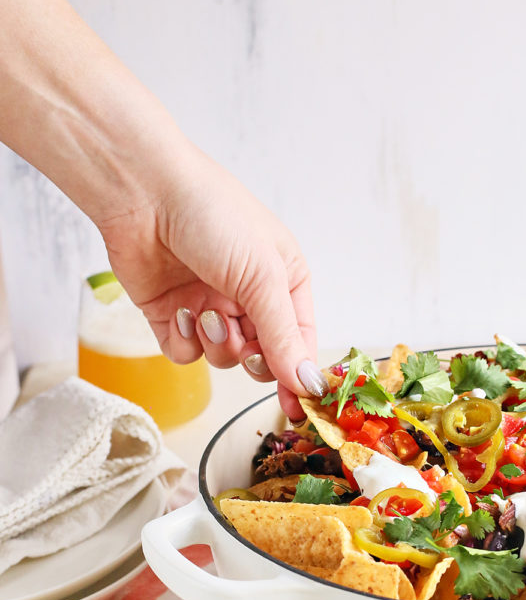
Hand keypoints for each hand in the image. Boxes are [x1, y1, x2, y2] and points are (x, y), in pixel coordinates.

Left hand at [96, 146, 325, 419]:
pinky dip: (183, 340)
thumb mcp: (263, 277)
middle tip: (246, 348)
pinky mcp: (171, 315)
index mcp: (284, 281)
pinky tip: (178, 311)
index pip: (300, 342)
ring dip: (216, 344)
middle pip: (263, 357)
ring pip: (224, 360)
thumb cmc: (214, 215)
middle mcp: (248, 297)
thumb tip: (308, 384)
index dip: (298, 375)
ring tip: (205, 313)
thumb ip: (285, 337)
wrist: (143, 191)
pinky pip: (185, 353)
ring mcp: (209, 306)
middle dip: (254, 358)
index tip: (299, 408)